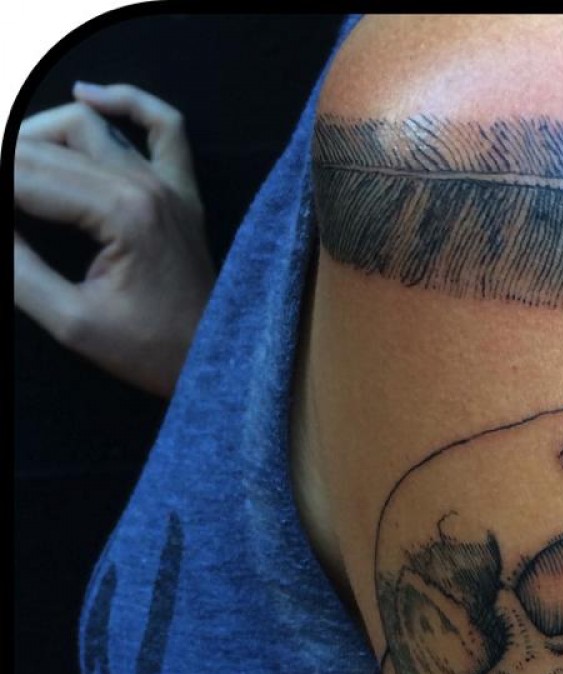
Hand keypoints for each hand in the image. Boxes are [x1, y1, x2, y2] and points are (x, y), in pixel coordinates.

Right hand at [14, 82, 215, 397]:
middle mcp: (147, 186)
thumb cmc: (151, 352)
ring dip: (40, 134)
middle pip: (49, 145)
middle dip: (8, 163)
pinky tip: (89, 95)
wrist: (217, 365)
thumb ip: (19, 271)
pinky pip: (165, 127)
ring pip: (90, 127)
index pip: (26, 174)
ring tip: (10, 166)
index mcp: (121, 213)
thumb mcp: (73, 323)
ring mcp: (170, 186)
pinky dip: (127, 103)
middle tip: (5, 202)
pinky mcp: (185, 194)